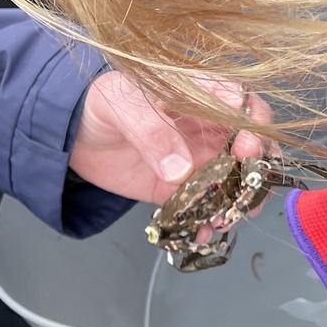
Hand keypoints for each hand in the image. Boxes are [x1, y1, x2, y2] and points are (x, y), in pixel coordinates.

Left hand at [68, 71, 270, 203]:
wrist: (70, 131)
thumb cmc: (100, 103)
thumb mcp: (122, 106)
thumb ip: (151, 132)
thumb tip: (181, 169)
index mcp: (197, 94)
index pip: (240, 104)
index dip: (252, 125)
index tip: (247, 148)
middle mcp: (206, 128)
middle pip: (249, 147)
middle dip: (256, 171)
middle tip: (247, 189)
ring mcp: (195, 160)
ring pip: (231, 182)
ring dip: (236, 202)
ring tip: (225, 218)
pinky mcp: (178, 189)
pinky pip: (201, 206)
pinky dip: (206, 221)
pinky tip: (201, 232)